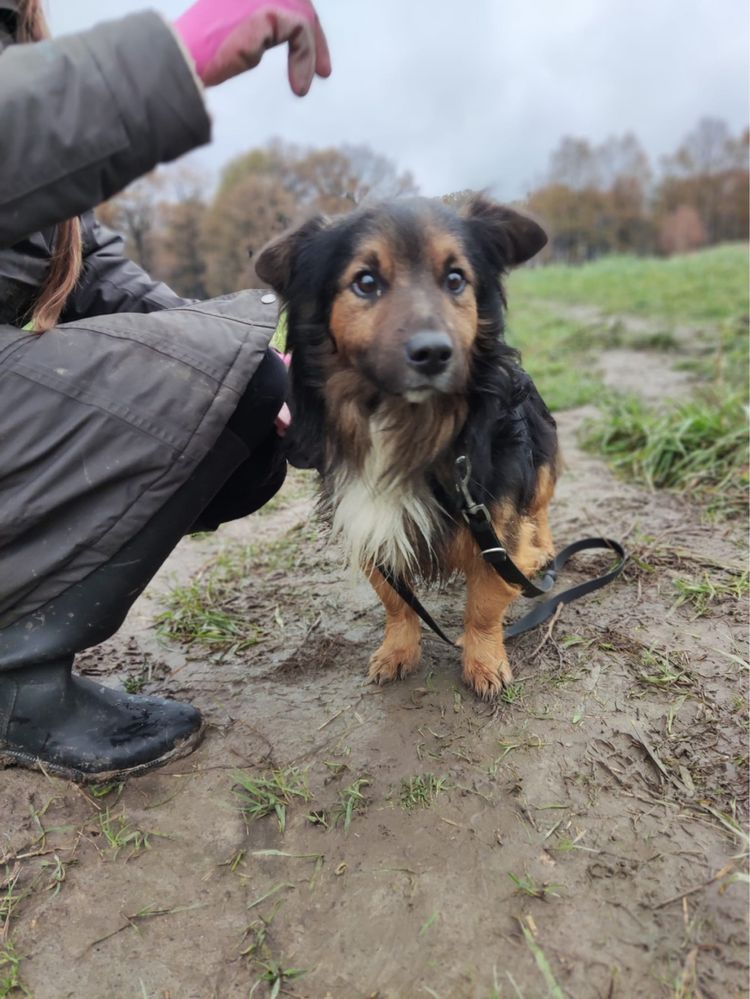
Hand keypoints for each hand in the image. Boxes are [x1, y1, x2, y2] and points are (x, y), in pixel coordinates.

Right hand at [174, 0, 330, 93]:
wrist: (184, 58)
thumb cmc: (199, 55)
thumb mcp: (234, 37)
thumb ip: (255, 30)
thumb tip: (270, 38)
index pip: (284, 0)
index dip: (300, 20)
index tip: (312, 54)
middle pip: (300, 3)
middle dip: (315, 37)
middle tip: (324, 71)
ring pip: (303, 18)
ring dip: (310, 55)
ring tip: (305, 85)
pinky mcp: (270, 11)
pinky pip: (300, 34)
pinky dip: (304, 60)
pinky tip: (299, 86)